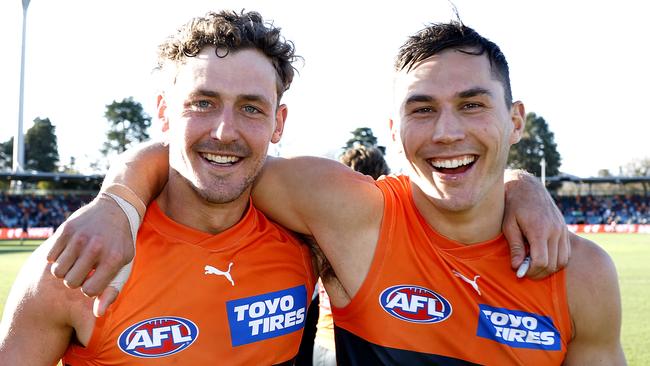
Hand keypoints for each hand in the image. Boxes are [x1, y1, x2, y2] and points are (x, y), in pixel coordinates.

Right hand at [46, 194, 134, 315]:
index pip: (89, 292)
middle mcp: (96, 247)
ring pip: (57, 271)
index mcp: (113, 259)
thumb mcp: (124, 266)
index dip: (90, 290)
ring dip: (65, 270)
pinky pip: (50, 257)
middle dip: (76, 281)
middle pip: (71, 282)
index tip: (95, 281)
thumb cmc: (120, 244)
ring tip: (76, 262)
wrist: (115, 210)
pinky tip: (70, 252)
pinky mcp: (66, 229)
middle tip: (84, 271)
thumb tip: (97, 314)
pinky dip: (57, 258)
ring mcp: (80, 237)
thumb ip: (112, 291)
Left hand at [503, 171, 569, 278]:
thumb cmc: (513, 206)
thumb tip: (517, 267)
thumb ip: (515, 247)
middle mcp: (555, 231)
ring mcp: (562, 230)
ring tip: (533, 265)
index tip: (520, 272)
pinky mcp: (565, 229)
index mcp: (540, 230)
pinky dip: (556, 260)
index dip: (531, 271)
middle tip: (525, 272)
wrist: (527, 187)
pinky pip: (566, 252)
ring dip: (549, 268)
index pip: (541, 261)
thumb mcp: (509, 226)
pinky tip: (542, 257)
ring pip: (562, 261)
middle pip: (553, 264)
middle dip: (538, 272)